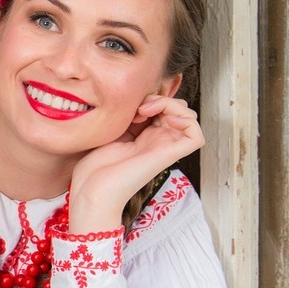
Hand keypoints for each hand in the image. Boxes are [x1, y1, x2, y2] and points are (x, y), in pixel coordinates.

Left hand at [67, 95, 203, 233]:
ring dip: (171, 104)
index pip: (163, 108)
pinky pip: (196, 135)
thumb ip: (130, 115)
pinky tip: (165, 119)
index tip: (130, 106)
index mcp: (144, 136)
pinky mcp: (170, 155)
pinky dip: (186, 120)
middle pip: (178, 109)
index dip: (151, 98)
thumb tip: (142, 99)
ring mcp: (165, 148)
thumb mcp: (113, 131)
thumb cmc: (95, 167)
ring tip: (147, 110)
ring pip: (188, 116)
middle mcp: (158, 141)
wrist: (92, 189)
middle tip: (139, 108)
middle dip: (162, 98)